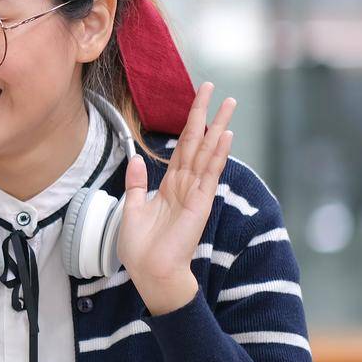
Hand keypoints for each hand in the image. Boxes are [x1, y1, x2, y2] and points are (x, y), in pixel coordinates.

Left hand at [119, 82, 235, 315]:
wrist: (150, 273)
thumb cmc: (141, 248)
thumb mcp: (132, 210)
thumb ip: (137, 185)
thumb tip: (136, 160)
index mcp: (169, 186)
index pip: (181, 147)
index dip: (188, 123)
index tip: (196, 99)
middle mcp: (185, 185)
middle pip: (197, 142)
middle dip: (205, 115)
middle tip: (214, 88)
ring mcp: (195, 193)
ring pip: (207, 153)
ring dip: (217, 127)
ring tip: (229, 104)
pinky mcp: (200, 205)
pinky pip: (209, 175)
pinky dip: (217, 155)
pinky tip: (225, 136)